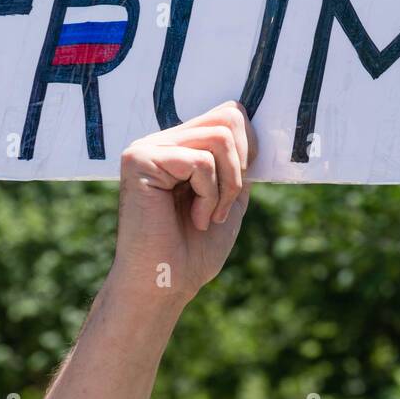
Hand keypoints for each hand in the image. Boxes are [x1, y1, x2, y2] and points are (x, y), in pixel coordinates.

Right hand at [111, 101, 256, 306]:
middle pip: (229, 116)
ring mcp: (147, 148)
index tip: (240, 186)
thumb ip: (239, 162)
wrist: (166, 284)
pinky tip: (195, 219)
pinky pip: (200, 162)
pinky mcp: (139, 160)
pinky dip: (209, 196)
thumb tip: (259, 128)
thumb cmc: (195, 249)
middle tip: (226, 202)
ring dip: (228, 185)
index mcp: (181, 146)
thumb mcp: (229, 197)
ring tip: (209, 215)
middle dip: (241, 165)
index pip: (228, 114)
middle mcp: (161, 140)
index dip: (249, 146)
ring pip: (220, 138)